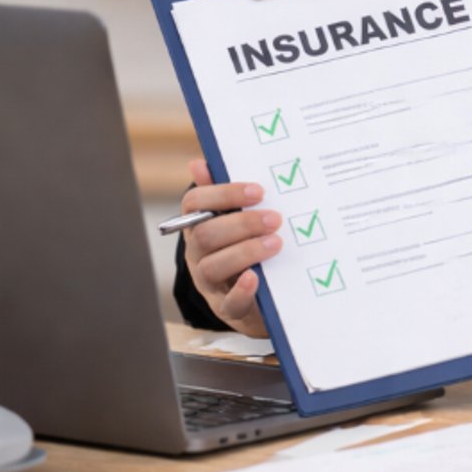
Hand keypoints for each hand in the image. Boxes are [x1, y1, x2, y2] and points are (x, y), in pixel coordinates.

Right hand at [180, 158, 273, 337]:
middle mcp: (199, 254)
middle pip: (205, 235)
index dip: (223, 194)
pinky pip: (229, 302)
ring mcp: (210, 283)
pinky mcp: (228, 309)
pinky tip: (256, 277)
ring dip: (246, 252)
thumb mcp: (239, 219)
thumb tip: (200, 163)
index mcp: (200, 226)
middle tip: (275, 218)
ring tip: (276, 243)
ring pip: (213, 266)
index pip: (195, 204)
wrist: (261, 300)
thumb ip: (226, 195)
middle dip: (241, 224)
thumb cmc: (248, 248)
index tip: (258, 191)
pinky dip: (242, 290)